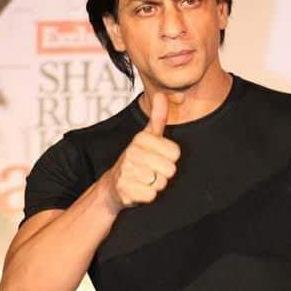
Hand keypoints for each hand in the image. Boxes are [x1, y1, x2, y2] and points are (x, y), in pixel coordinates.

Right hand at [101, 91, 181, 213]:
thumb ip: (158, 116)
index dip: (170, 158)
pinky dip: (147, 196)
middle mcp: (132, 152)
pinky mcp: (124, 190)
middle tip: (151, 171)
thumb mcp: (148, 136)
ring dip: (155, 185)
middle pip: (170, 169)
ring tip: (144, 180)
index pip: (175, 153)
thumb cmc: (137, 158)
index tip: (157, 157)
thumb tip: (161, 94)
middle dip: (164, 173)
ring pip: (161, 183)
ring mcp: (127, 171)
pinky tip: (138, 190)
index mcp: (141, 138)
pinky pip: (151, 196)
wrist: (115, 183)